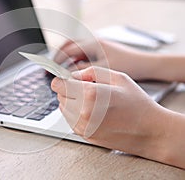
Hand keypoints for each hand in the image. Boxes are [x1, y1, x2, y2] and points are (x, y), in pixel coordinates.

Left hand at [51, 66, 168, 158]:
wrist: (150, 131)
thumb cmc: (137, 103)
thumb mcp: (118, 77)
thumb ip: (92, 72)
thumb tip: (74, 75)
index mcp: (90, 94)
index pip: (58, 85)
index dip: (62, 79)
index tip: (67, 79)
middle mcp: (83, 112)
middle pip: (59, 96)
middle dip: (69, 90)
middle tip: (85, 89)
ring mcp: (83, 126)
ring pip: (63, 108)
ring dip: (71, 102)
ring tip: (91, 101)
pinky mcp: (84, 135)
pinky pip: (70, 120)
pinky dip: (75, 114)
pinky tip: (92, 111)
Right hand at [54, 39, 151, 79]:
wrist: (145, 63)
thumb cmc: (127, 64)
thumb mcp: (104, 69)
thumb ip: (84, 70)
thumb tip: (69, 74)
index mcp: (93, 43)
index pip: (69, 49)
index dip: (58, 58)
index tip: (51, 68)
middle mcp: (94, 42)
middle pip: (70, 44)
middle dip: (59, 55)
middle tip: (52, 65)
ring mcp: (98, 45)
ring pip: (76, 48)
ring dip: (67, 57)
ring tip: (61, 68)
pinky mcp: (102, 51)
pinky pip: (83, 53)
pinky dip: (76, 59)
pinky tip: (75, 69)